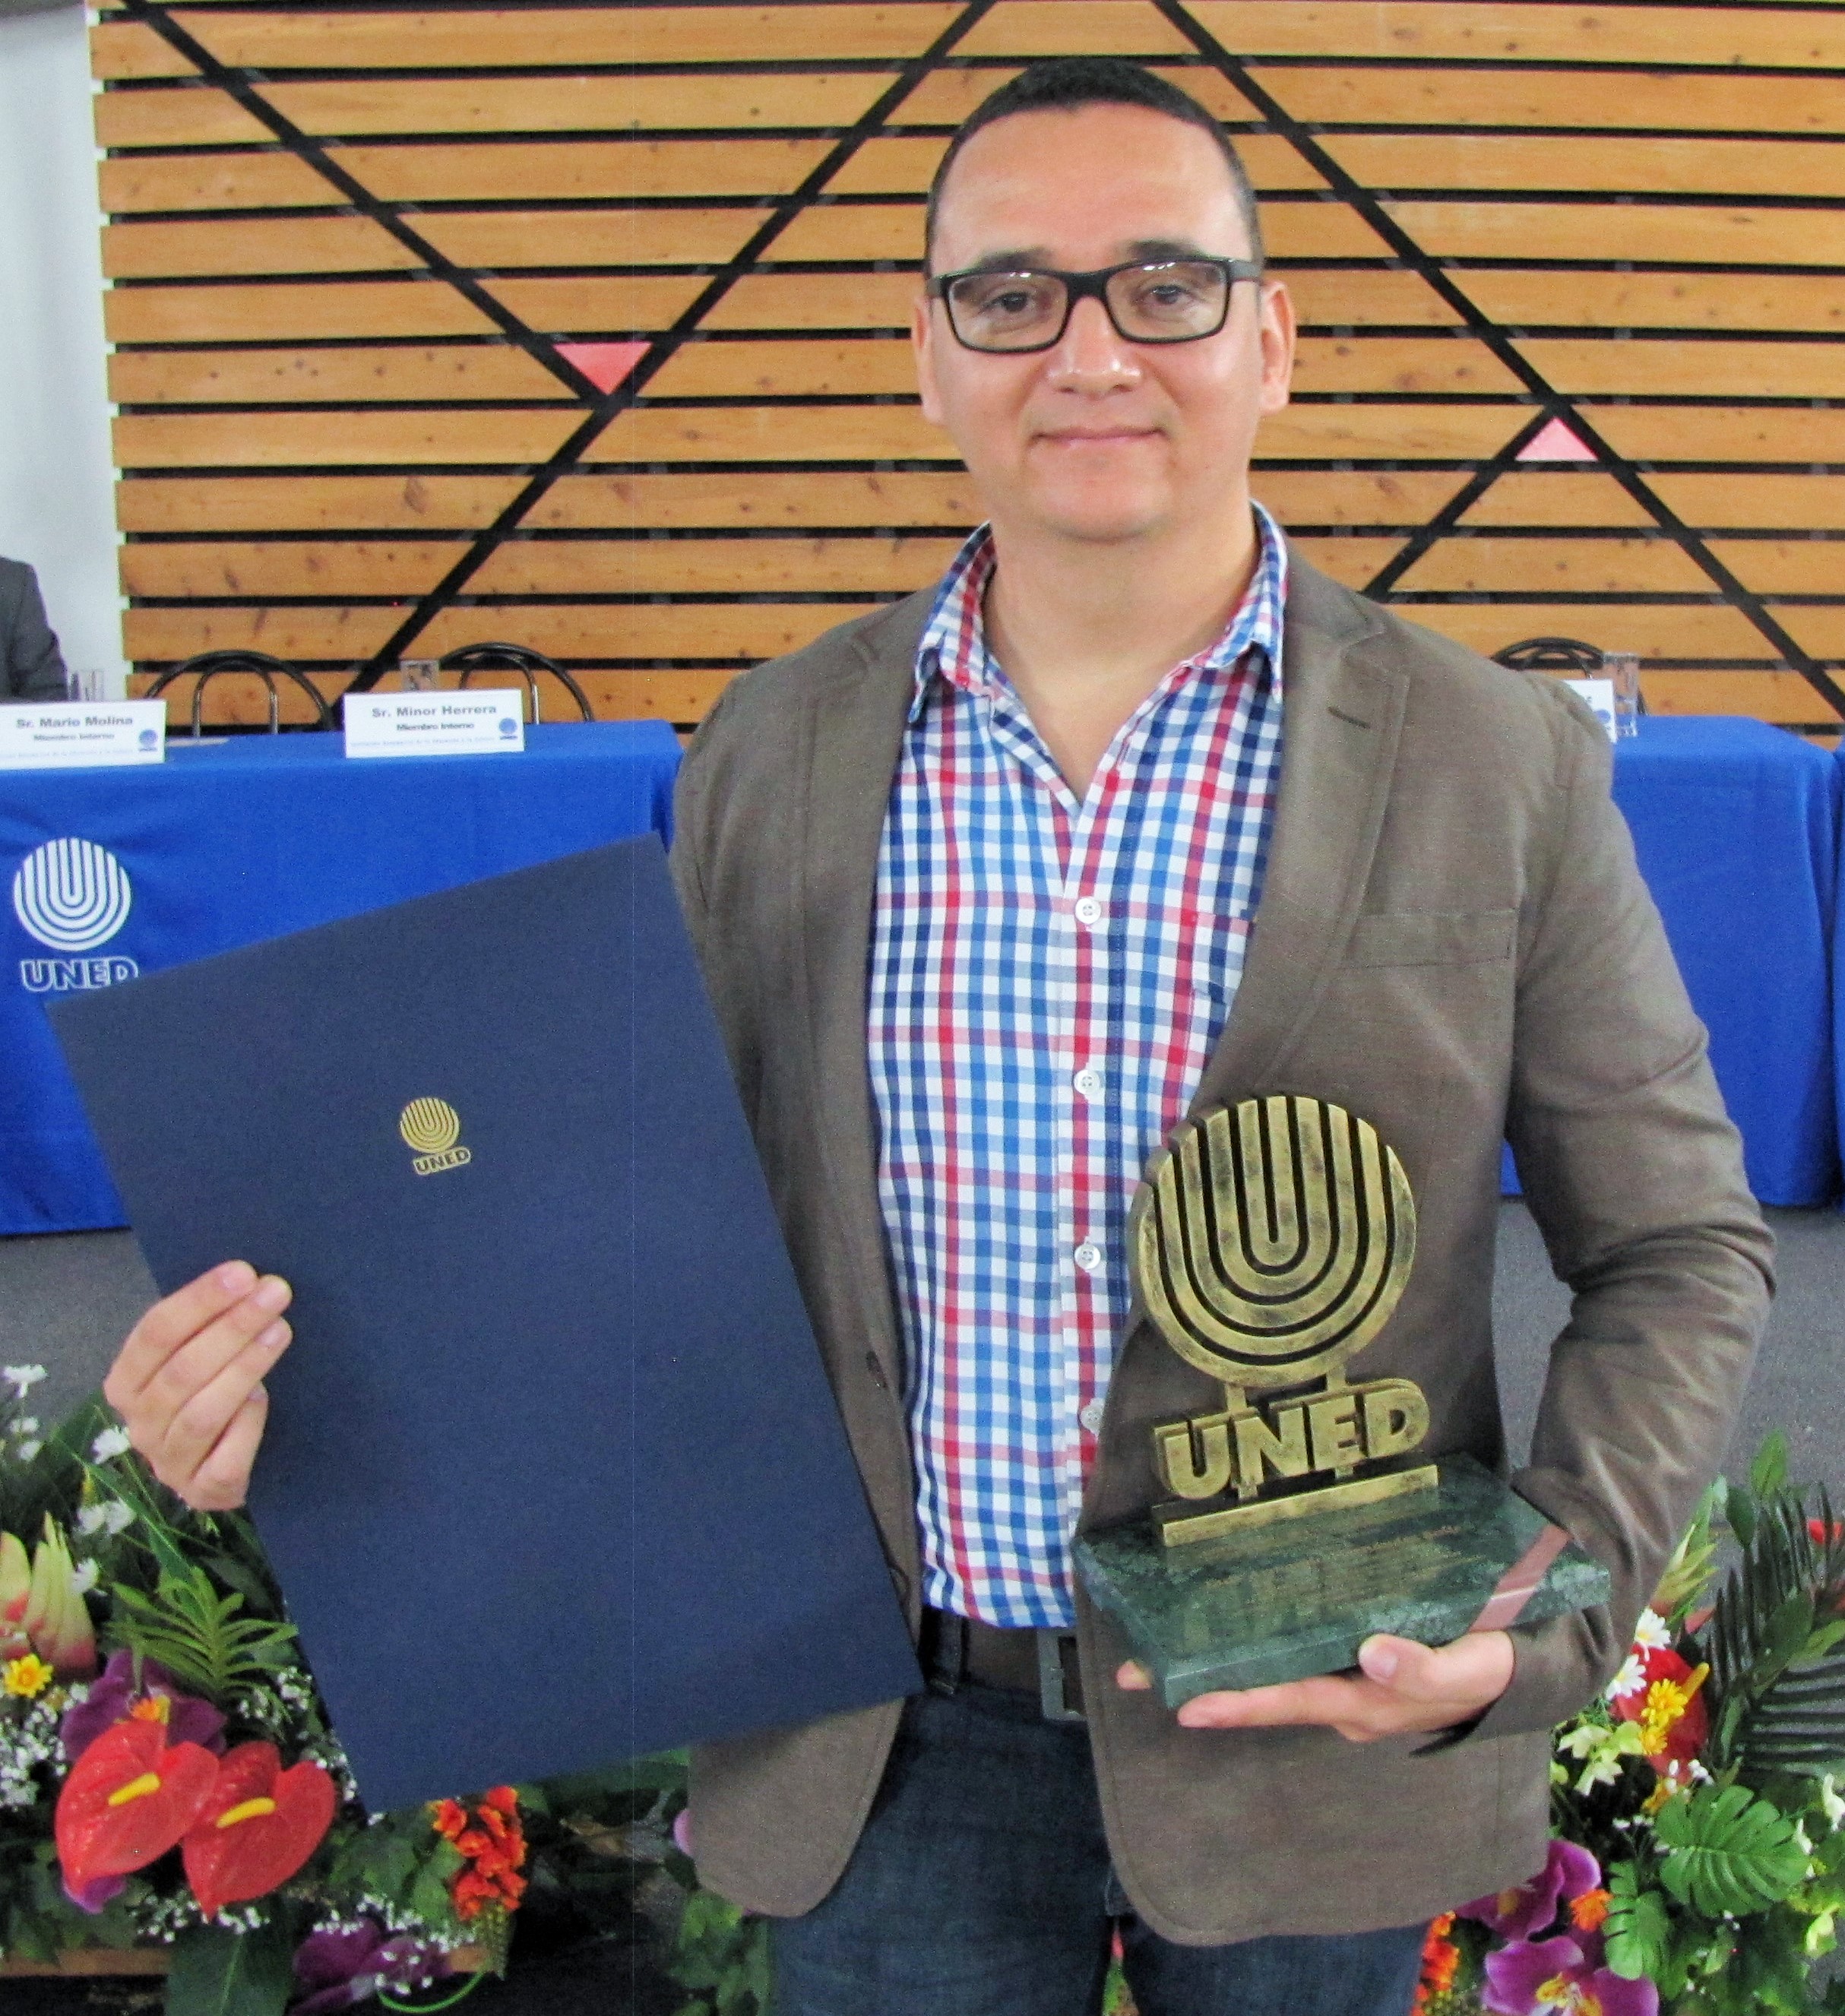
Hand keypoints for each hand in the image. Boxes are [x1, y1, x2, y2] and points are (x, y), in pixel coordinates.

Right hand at [102, 1262, 292, 1510]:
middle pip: (181, 1371)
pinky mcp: (204, 1490)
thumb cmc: (210, 1392)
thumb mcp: (197, 1357)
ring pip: (202, 1413)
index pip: (154, 1333)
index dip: (199, 1300)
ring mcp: (169, 1462)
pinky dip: (246, 1425)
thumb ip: (205, 1326)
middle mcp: (139, 1424)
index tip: (243, 1272)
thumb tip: (247, 1276)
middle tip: (275, 1293)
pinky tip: (264, 1397)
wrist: (224, 1466)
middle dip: (232, 1326)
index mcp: (126, 1383)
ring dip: (243, 1367)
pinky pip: (225, 1459)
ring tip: (280, 1331)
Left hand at [1116, 1629, 1514, 1742]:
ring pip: (1273, 1667)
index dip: (1237, 1703)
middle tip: (1131, 1671)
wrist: (1519, 1664)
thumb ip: (1424, 1664)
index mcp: (1361, 1703)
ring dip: (1220, 1656)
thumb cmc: (1490, 1667)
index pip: (1287, 1702)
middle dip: (1199, 1681)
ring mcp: (1343, 1677)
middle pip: (1262, 1689)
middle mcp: (1341, 1696)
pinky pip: (1295, 1647)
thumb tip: (1371, 1653)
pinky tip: (1226, 1613)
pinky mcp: (1351, 1654)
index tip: (1182, 1706)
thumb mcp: (1468, 1668)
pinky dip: (1257, 1635)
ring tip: (1159, 1639)